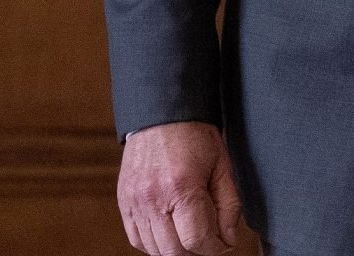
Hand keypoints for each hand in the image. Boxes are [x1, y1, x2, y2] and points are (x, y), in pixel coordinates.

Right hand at [117, 121, 241, 255]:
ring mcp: (134, 201)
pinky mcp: (124, 201)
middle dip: (196, 251)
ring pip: (154, 249)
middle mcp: (153, 198)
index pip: (197, 241)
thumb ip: (229, 206)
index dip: (215, 248)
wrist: (161, 113)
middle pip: (174, 251)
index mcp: (181, 187)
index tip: (223, 242)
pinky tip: (168, 231)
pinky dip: (154, 243)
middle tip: (207, 240)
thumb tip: (227, 239)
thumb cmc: (194, 135)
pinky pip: (136, 238)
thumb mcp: (222, 166)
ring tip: (189, 234)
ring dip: (175, 249)